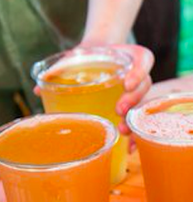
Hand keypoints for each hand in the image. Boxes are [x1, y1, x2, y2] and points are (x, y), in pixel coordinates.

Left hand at [32, 44, 153, 134]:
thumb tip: (38, 89)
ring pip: (143, 105)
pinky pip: (138, 120)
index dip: (138, 73)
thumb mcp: (78, 55)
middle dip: (133, 100)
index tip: (126, 83)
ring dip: (134, 119)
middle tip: (119, 110)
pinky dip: (135, 134)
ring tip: (123, 130)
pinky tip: (129, 146)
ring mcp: (137, 91)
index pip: (143, 60)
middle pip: (145, 86)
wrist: (99, 55)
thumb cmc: (90, 55)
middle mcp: (139, 74)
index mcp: (132, 56)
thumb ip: (61, 68)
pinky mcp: (133, 106)